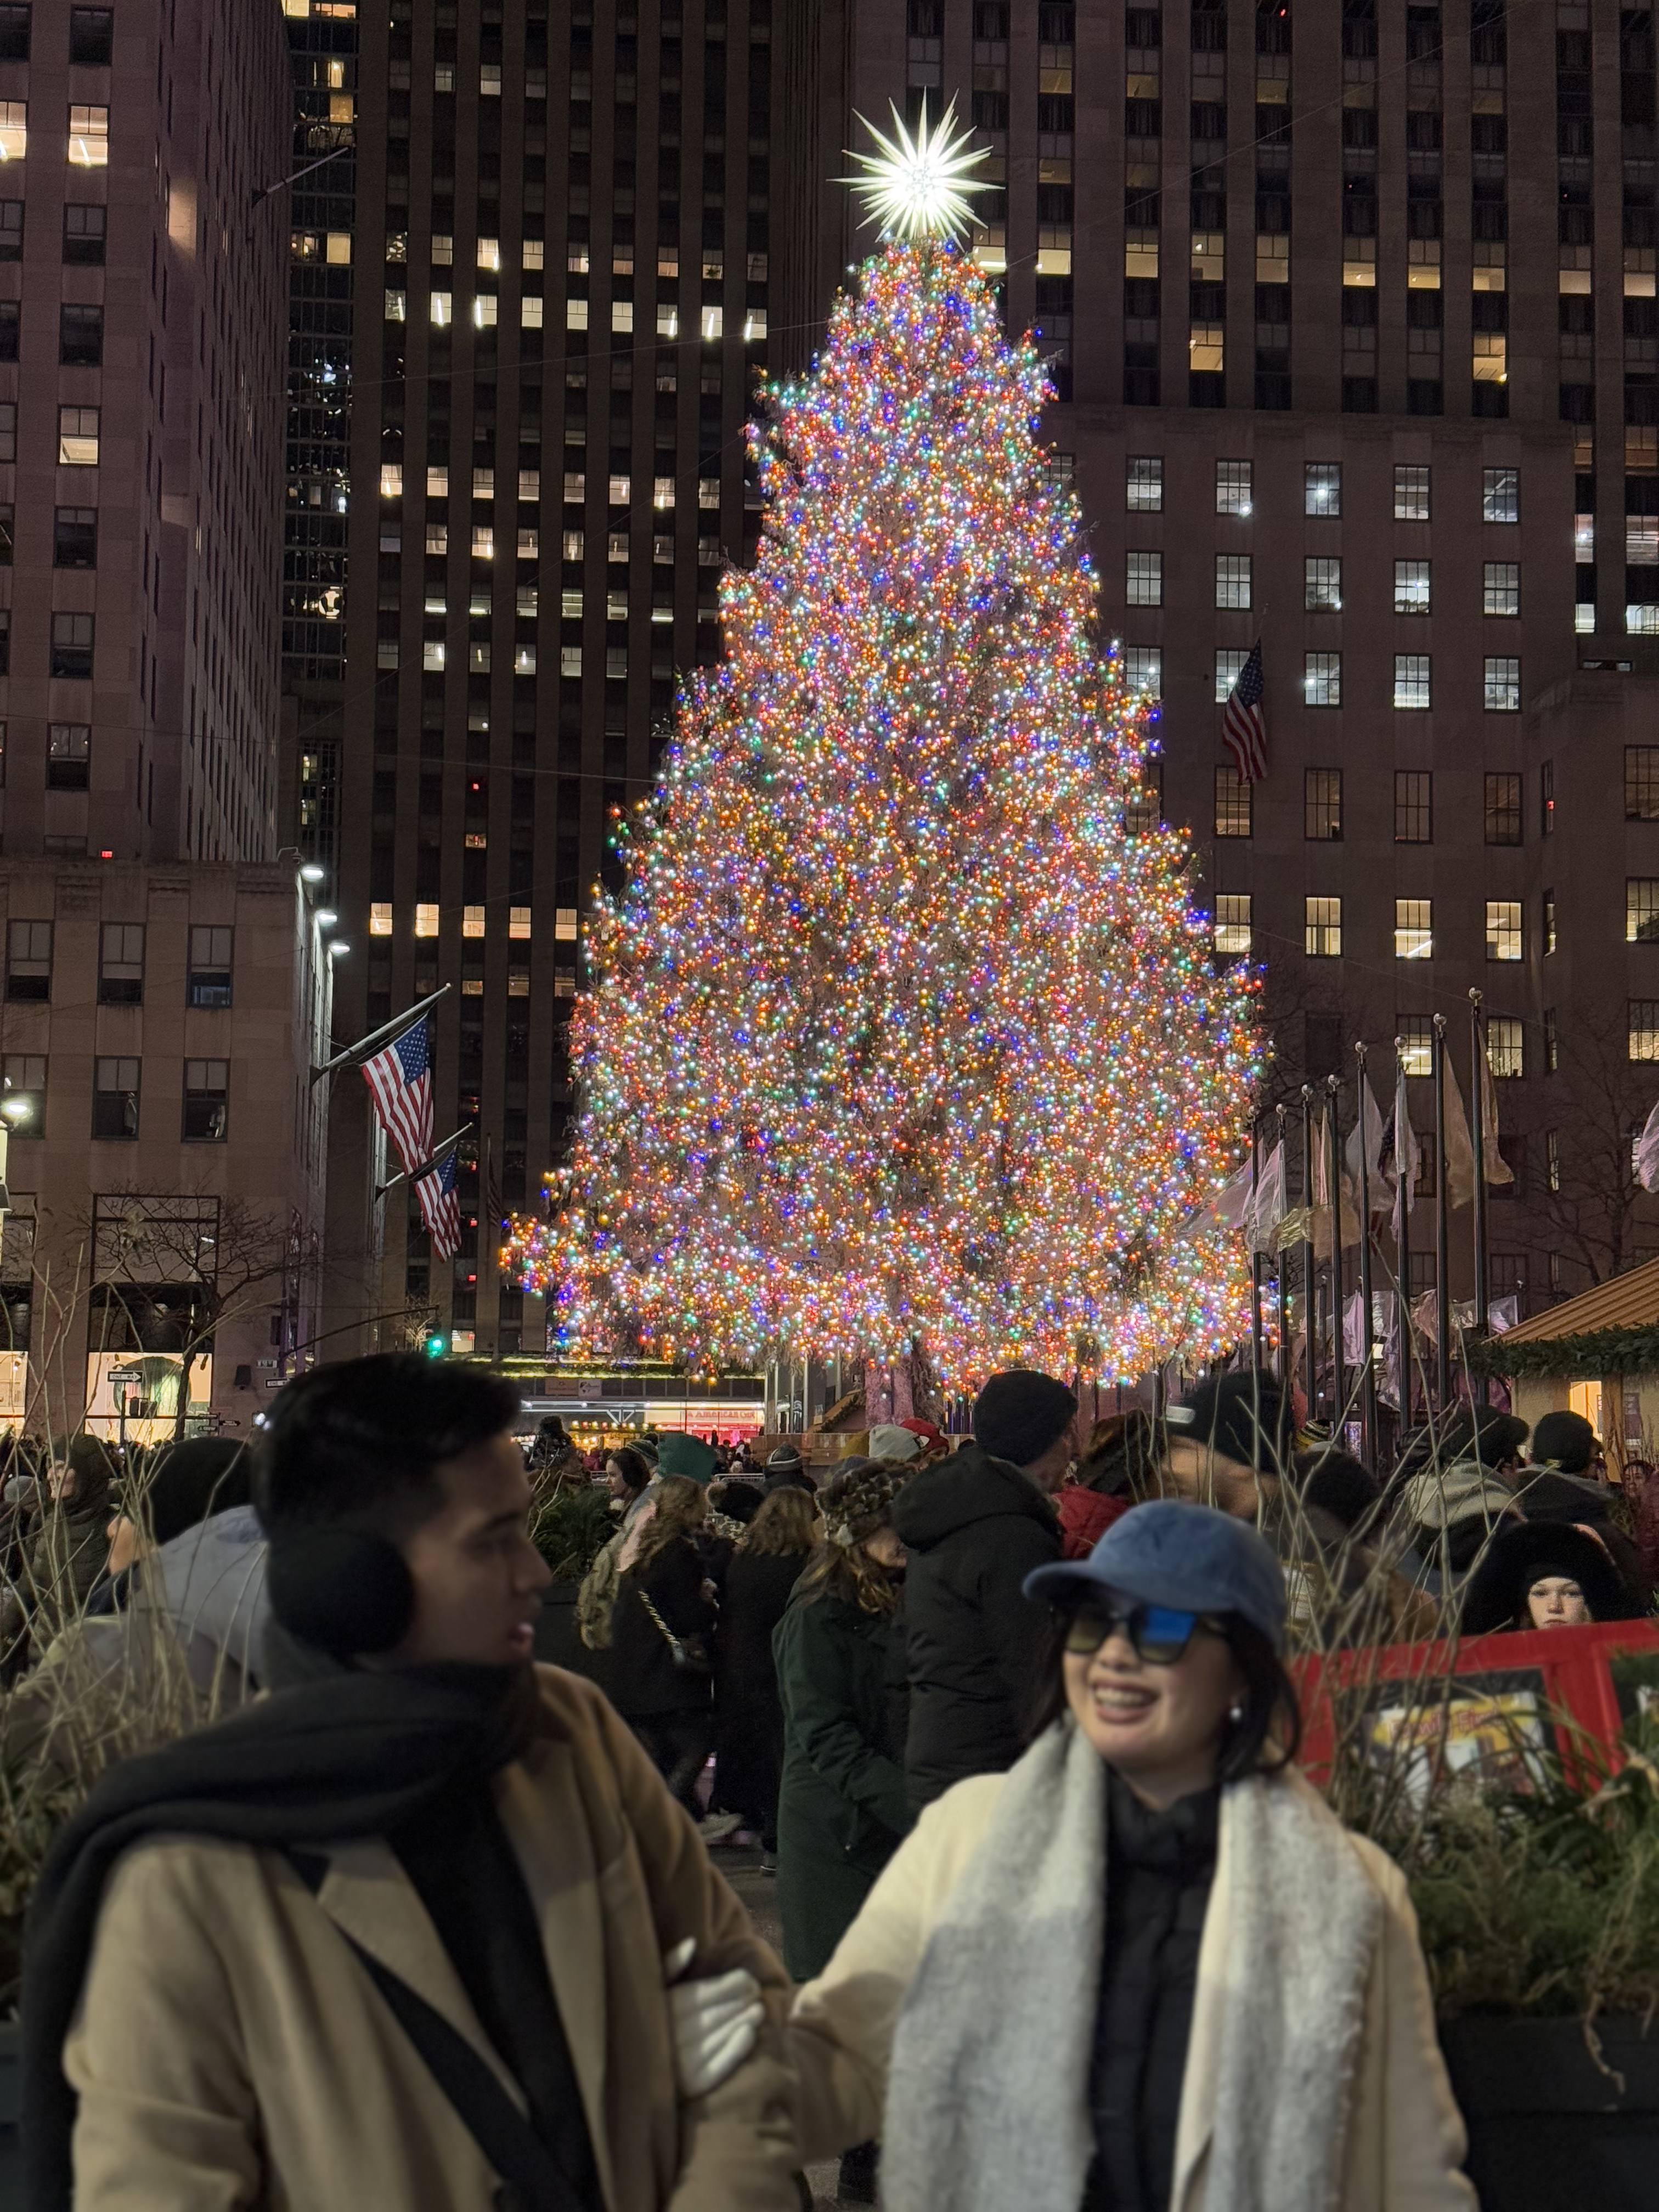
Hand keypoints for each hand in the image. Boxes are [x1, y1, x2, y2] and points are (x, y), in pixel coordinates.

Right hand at [664, 1936, 763, 2098]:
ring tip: (760, 2010)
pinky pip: (714, 2069)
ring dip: (739, 2022)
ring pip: (713, 2039)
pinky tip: (750, 2034)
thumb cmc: (658, 2021)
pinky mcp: (690, 2088)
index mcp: (658, 2011)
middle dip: (736, 2003)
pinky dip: (733, 2051)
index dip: (725, 1986)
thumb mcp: (657, 1989)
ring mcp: (676, 2066)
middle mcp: (665, 2038)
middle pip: (708, 2017)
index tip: (749, 1979)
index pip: (697, 1996)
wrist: (645, 2075)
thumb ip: (671, 1965)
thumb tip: (692, 1943)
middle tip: (757, 1994)